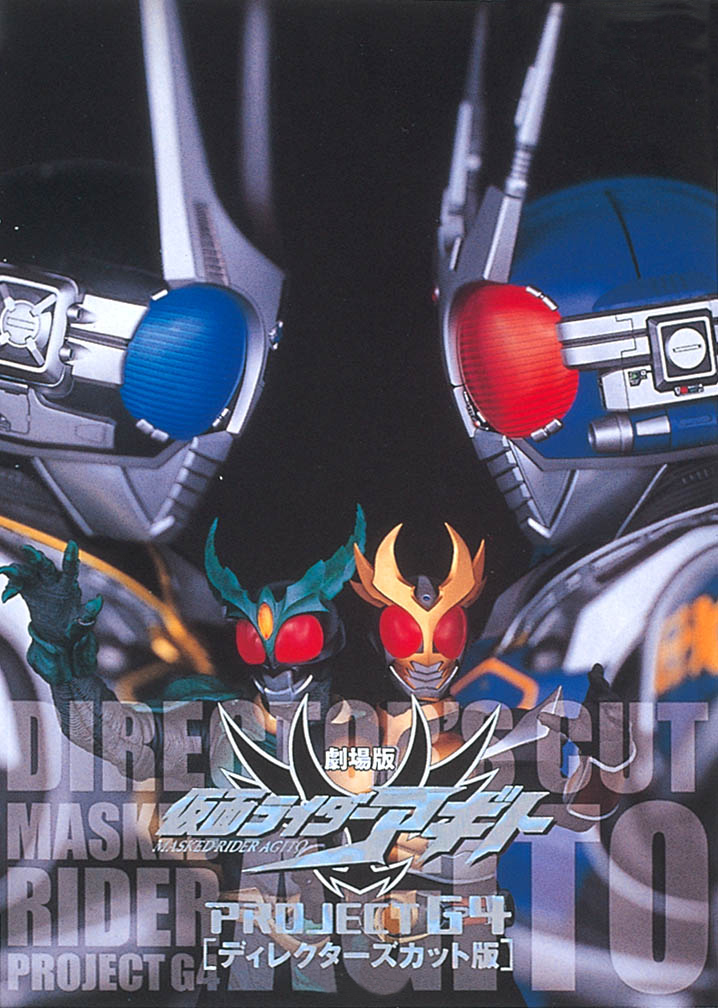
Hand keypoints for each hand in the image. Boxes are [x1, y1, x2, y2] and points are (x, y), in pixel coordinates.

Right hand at [0, 541, 102, 682]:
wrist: (57, 640)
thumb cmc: (73, 630)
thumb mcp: (82, 626)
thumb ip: (88, 615)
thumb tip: (98, 600)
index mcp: (69, 588)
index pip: (71, 570)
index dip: (71, 557)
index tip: (73, 543)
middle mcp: (54, 583)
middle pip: (45, 567)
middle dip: (36, 557)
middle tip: (26, 549)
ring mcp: (40, 586)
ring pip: (28, 572)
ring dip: (17, 570)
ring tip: (6, 571)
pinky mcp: (29, 593)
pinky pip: (18, 586)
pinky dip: (11, 588)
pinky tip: (6, 597)